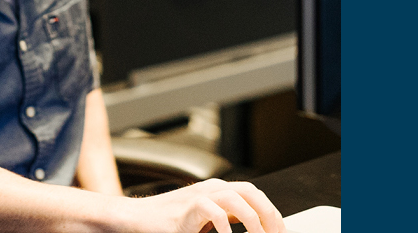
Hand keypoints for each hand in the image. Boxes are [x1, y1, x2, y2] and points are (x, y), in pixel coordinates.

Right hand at [130, 179, 283, 232]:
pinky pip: (212, 212)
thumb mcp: (205, 222)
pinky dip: (223, 227)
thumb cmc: (169, 223)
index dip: (271, 212)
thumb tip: (252, 230)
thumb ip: (225, 222)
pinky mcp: (187, 206)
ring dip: (252, 219)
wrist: (137, 219)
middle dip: (269, 214)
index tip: (280, 230)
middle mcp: (212, 189)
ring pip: (236, 198)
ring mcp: (200, 195)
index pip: (254, 195)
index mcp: (219, 191)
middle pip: (251, 192)